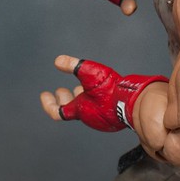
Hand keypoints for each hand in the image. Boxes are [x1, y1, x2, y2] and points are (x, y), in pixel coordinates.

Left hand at [40, 55, 166, 131]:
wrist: (134, 102)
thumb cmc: (111, 90)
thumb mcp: (89, 72)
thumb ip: (72, 65)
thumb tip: (58, 61)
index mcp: (80, 110)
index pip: (57, 112)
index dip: (48, 104)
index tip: (45, 95)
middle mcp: (89, 117)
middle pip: (71, 110)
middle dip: (65, 98)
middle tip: (61, 90)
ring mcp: (102, 119)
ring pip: (86, 109)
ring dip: (80, 98)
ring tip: (79, 88)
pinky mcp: (113, 118)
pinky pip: (98, 110)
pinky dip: (93, 101)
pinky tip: (97, 92)